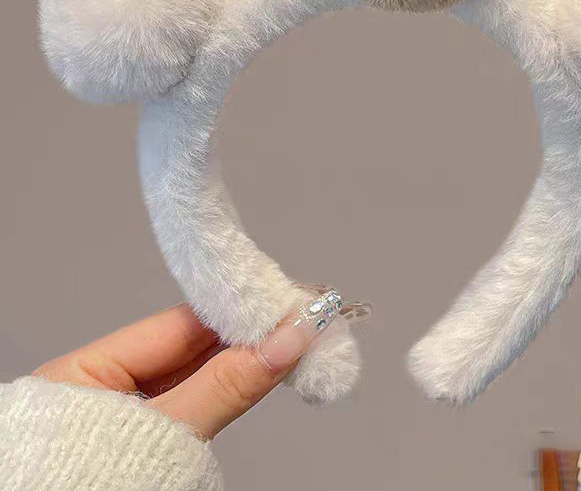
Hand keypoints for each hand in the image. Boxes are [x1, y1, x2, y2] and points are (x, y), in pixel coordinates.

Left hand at [33, 289, 348, 438]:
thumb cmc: (90, 488)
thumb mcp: (162, 433)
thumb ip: (223, 387)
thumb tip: (287, 340)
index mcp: (83, 372)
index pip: (175, 326)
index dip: (233, 313)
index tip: (285, 303)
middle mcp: (104, 387)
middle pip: (190, 348)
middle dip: (247, 335)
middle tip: (304, 319)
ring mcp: (129, 415)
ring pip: (198, 375)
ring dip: (247, 360)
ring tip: (296, 341)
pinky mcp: (150, 439)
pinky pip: (197, 401)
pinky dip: (232, 388)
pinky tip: (266, 369)